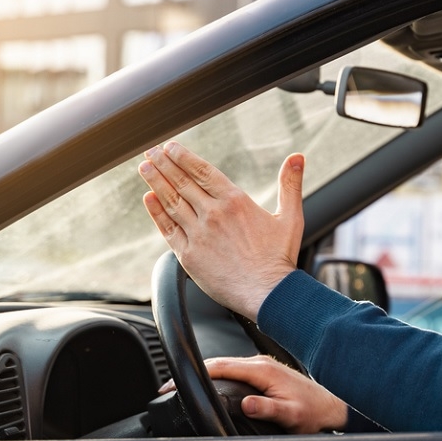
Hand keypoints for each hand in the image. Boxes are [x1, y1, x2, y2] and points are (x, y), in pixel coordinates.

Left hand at [139, 141, 303, 318]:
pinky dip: (156, 212)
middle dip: (163, 164)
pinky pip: (168, 229)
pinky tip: (149, 199)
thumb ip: (290, 185)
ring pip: (172, 202)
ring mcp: (199, 235)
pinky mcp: (189, 256)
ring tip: (144, 168)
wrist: (268, 293)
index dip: (183, 157)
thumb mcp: (290, 217)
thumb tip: (297, 158)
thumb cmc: (280, 258)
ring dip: (156, 182)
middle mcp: (213, 214)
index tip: (170, 147)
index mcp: (235, 202)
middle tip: (150, 152)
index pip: (202, 171)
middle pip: (182, 182)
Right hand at [159, 356, 349, 433]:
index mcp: (262, 370)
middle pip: (217, 363)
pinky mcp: (263, 372)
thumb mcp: (292, 416)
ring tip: (180, 385)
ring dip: (203, 373)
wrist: (331, 405)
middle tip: (166, 385)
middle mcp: (260, 364)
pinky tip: (207, 383)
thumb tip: (247, 404)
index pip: (220, 366)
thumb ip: (269, 409)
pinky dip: (216, 376)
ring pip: (225, 366)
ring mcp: (261, 367)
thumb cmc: (313, 412)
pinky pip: (233, 370)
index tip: (172, 382)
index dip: (194, 373)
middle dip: (190, 372)